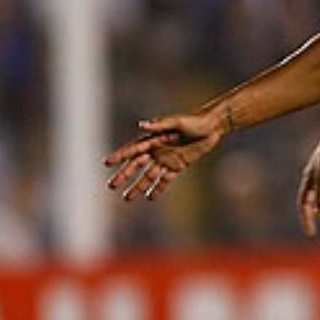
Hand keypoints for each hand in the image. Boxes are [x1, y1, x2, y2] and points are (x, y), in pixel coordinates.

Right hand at [103, 110, 226, 200]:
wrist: (213, 127)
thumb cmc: (194, 121)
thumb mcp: (177, 122)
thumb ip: (159, 124)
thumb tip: (141, 125)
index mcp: (153, 139)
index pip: (132, 149)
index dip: (119, 156)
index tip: (106, 163)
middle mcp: (157, 150)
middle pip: (136, 165)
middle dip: (124, 176)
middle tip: (111, 186)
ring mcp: (167, 159)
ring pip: (148, 176)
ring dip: (138, 186)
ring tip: (127, 198)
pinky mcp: (178, 166)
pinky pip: (166, 180)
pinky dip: (158, 188)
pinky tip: (150, 198)